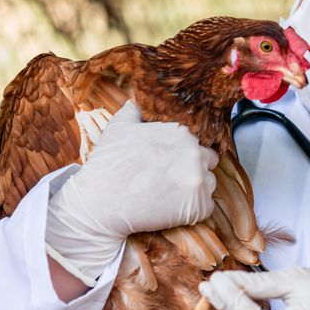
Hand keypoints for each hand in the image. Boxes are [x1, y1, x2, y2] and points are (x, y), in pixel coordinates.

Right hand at [45, 100, 218, 285]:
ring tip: (168, 194)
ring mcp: (199, 180)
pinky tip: (172, 208)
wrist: (99, 203)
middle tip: (169, 179)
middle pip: (209, 160)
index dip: (184, 152)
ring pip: (209, 184)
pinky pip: (207, 207)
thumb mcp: (118, 127)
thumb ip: (134, 110)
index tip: (169, 162)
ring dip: (195, 189)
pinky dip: (194, 210)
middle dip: (193, 168)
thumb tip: (137, 99)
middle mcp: (196, 153)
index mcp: (182, 132)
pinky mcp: (198, 206)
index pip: (198, 140)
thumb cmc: (108, 164)